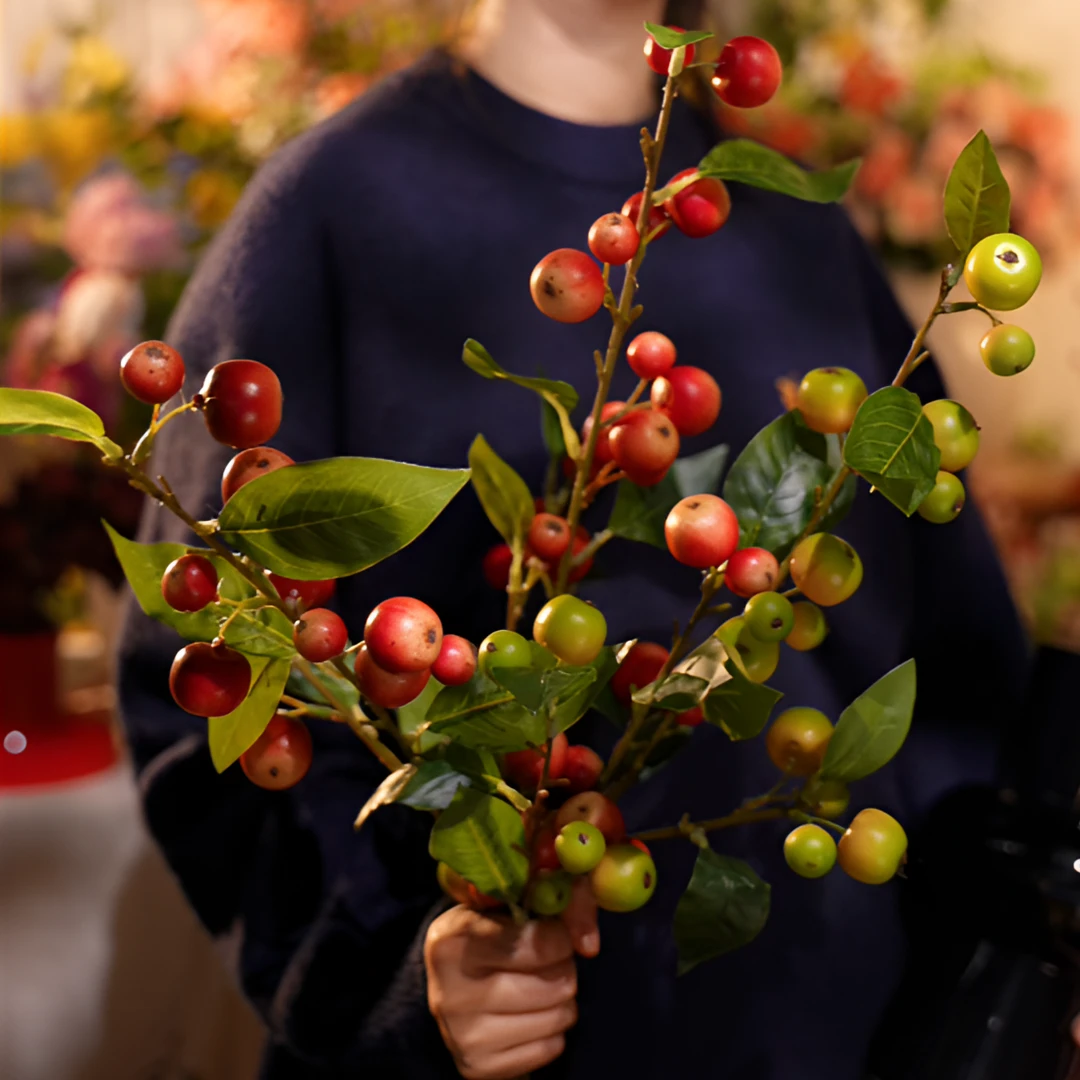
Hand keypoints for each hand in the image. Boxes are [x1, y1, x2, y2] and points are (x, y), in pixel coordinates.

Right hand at [425, 879, 598, 1079]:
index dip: (558, 938)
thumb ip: (557, 906)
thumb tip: (589, 944)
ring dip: (561, 999)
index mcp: (452, 940)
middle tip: (549, 960)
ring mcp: (462, 1034)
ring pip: (556, 1016)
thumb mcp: (509, 904)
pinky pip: (549, 1049)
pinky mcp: (478, 1066)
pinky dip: (551, 1031)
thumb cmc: (488, 933)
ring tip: (541, 984)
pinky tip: (530, 1014)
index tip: (556, 935)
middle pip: (553, 982)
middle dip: (563, 967)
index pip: (535, 943)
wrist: (449, 983)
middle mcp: (451, 990)